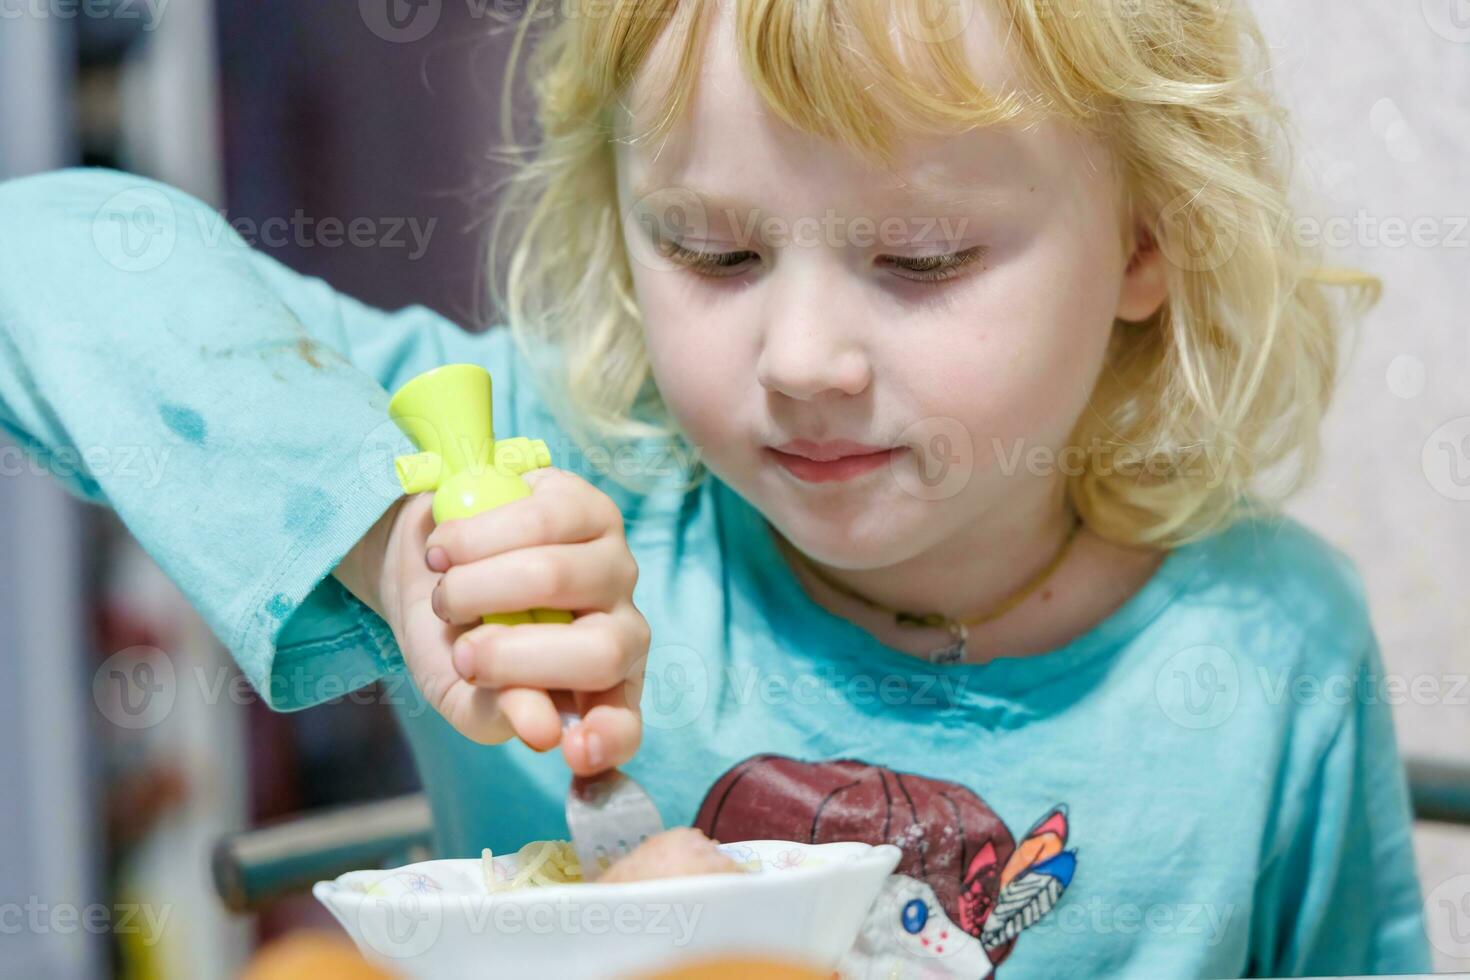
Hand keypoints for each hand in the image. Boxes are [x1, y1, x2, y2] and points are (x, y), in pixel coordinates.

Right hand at [362, 467, 649, 773]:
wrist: (425, 558)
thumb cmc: (452, 635)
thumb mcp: (459, 688)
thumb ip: (497, 712)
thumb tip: (543, 731)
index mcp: (600, 692)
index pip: (625, 725)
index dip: (608, 739)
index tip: (571, 750)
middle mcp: (622, 629)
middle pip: (602, 652)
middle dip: (516, 657)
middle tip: (461, 655)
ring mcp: (614, 565)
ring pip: (557, 577)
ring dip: (476, 589)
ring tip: (444, 593)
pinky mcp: (589, 507)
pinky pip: (540, 520)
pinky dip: (473, 539)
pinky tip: (447, 550)